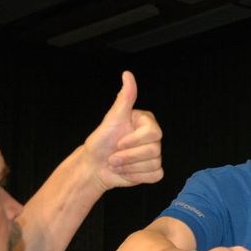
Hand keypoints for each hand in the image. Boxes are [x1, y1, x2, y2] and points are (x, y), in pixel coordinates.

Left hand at [84, 71, 162, 189]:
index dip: (133, 141)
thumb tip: (128, 74)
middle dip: (128, 156)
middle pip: (154, 150)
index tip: (118, 141)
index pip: (153, 133)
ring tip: (117, 163)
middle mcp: (154, 138)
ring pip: (153, 163)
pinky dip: (137, 176)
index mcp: (146, 123)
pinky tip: (126, 171)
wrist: (95, 165)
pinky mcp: (154, 171)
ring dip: (130, 167)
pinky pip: (155, 175)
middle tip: (114, 155)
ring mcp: (155, 155)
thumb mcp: (112, 118)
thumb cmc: (101, 141)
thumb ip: (124, 98)